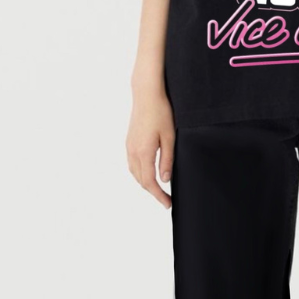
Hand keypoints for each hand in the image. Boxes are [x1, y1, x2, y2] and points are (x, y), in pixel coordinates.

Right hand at [127, 83, 174, 208]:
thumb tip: (165, 179)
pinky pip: (132, 164)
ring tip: (159, 189)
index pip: (150, 182)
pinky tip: (148, 173)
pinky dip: (140, 173)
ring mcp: (129, 146)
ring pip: (135, 173)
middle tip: (166, 200)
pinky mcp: (129, 141)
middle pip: (141, 180)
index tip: (168, 204)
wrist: (146, 94)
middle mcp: (133, 151)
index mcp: (143, 152)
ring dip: (146, 183)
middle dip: (153, 192)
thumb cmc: (161, 112)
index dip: (159, 195)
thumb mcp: (169, 137)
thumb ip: (167, 160)